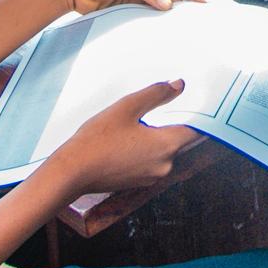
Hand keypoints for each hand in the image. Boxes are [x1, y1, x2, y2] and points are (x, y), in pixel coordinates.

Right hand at [63, 80, 200, 194]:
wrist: (72, 173)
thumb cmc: (97, 140)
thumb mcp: (127, 107)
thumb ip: (156, 94)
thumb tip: (179, 86)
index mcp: (166, 146)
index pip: (195, 129)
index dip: (196, 113)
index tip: (193, 100)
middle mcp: (164, 165)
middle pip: (178, 139)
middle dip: (170, 121)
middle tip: (157, 105)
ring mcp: (151, 176)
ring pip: (163, 150)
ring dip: (155, 136)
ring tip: (135, 122)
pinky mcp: (138, 182)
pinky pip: (150, 160)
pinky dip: (144, 149)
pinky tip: (126, 138)